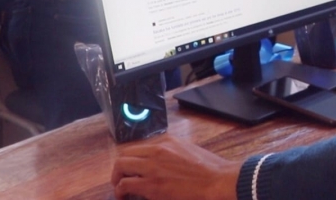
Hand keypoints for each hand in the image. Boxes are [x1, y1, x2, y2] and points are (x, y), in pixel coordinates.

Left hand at [111, 134, 240, 199]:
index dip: (133, 159)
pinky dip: (120, 191)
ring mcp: (153, 167)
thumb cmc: (210, 169)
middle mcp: (157, 150)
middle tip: (121, 178)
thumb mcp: (189, 150)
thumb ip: (172, 152)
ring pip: (120, 166)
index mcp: (167, 141)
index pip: (139, 146)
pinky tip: (124, 196)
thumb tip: (161, 162)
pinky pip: (125, 185)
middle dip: (120, 167)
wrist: (217, 180)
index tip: (133, 168)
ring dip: (117, 178)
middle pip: (125, 154)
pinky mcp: (151, 184)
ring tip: (120, 188)